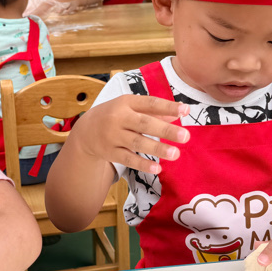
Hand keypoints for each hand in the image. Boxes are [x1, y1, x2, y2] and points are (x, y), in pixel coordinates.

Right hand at [72, 94, 189, 174]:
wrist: (85, 131)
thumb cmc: (115, 116)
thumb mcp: (130, 107)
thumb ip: (154, 111)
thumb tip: (178, 114)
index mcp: (126, 102)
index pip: (150, 103)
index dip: (168, 107)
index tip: (186, 111)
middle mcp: (119, 117)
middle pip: (144, 124)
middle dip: (165, 131)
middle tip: (185, 136)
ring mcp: (113, 136)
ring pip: (137, 143)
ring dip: (157, 149)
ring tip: (175, 154)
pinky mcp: (109, 152)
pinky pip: (128, 159)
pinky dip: (142, 164)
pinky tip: (157, 168)